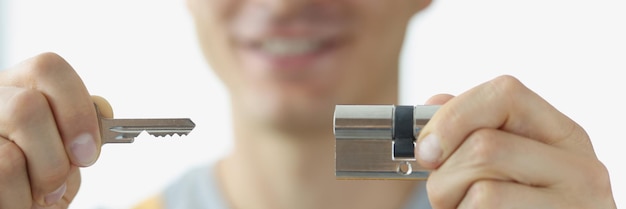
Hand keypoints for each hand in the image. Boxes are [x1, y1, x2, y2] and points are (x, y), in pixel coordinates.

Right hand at [0, 53, 111, 208]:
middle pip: (27, 106)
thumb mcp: (69, 149)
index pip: (48, 68)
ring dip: (41, 182)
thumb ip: (85, 125)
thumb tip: (102, 109)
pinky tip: (19, 199)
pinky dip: (21, 199)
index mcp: (20, 87)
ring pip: (10, 154)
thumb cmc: (44, 178)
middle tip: (68, 174)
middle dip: (58, 153)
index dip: (76, 109)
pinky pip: (2, 174)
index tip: (89, 151)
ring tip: (42, 191)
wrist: (22, 204)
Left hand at [417, 75, 616, 208]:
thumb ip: (474, 129)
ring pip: (483, 190)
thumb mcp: (507, 165)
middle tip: (443, 194)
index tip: (426, 149)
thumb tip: (436, 103)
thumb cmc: (520, 205)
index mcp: (564, 135)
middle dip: (445, 174)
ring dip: (452, 202)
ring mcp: (575, 203)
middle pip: (484, 146)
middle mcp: (581, 166)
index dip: (454, 116)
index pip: (506, 94)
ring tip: (464, 208)